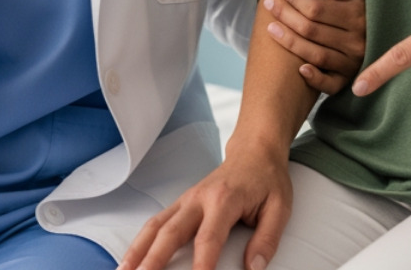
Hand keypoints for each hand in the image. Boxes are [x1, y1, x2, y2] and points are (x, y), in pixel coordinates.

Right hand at [122, 143, 290, 269]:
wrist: (254, 151)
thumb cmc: (266, 179)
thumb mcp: (279, 207)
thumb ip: (267, 239)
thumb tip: (254, 267)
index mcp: (224, 199)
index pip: (208, 238)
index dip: (201, 265)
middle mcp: (198, 199)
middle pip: (170, 232)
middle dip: (154, 260)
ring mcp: (185, 200)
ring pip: (155, 226)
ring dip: (137, 251)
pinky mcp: (180, 204)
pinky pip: (155, 223)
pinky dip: (140, 242)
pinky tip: (131, 260)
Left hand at [261, 0, 365, 93]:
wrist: (370, 29)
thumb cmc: (351, 3)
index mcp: (358, 14)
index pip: (317, 9)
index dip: (296, 1)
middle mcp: (358, 40)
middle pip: (312, 30)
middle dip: (286, 16)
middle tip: (269, 5)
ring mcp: (354, 62)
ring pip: (316, 54)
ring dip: (290, 42)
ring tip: (271, 28)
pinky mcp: (348, 80)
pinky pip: (330, 84)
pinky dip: (315, 78)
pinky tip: (300, 69)